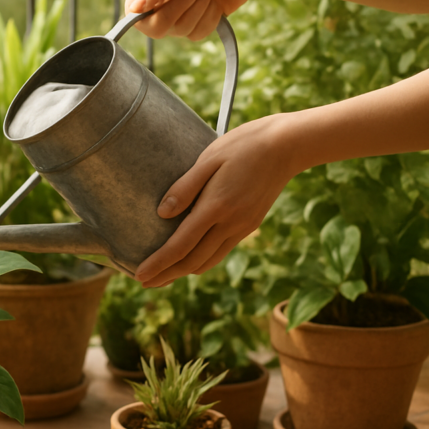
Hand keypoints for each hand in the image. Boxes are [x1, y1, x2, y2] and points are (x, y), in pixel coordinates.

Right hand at [125, 0, 266, 39]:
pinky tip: (216, 2)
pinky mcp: (200, 22)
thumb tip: (134, 10)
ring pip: (181, 32)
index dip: (149, 15)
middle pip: (157, 30)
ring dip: (199, 11)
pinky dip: (210, 19)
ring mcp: (182, 14)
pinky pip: (197, 35)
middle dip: (180, 10)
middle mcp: (163, 3)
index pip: (134, 16)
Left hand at [134, 114, 300, 287]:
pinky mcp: (250, 224)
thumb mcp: (209, 159)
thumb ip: (184, 187)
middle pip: (192, 261)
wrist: (288, 146)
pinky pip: (221, 251)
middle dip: (166, 275)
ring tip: (163, 276)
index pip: (180, 245)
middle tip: (144, 283)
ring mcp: (243, 226)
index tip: (140, 275)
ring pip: (209, 261)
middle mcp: (231, 223)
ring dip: (183, 272)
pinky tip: (190, 259)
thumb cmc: (244, 145)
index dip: (158, 263)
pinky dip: (202, 260)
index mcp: (216, 206)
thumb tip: (161, 214)